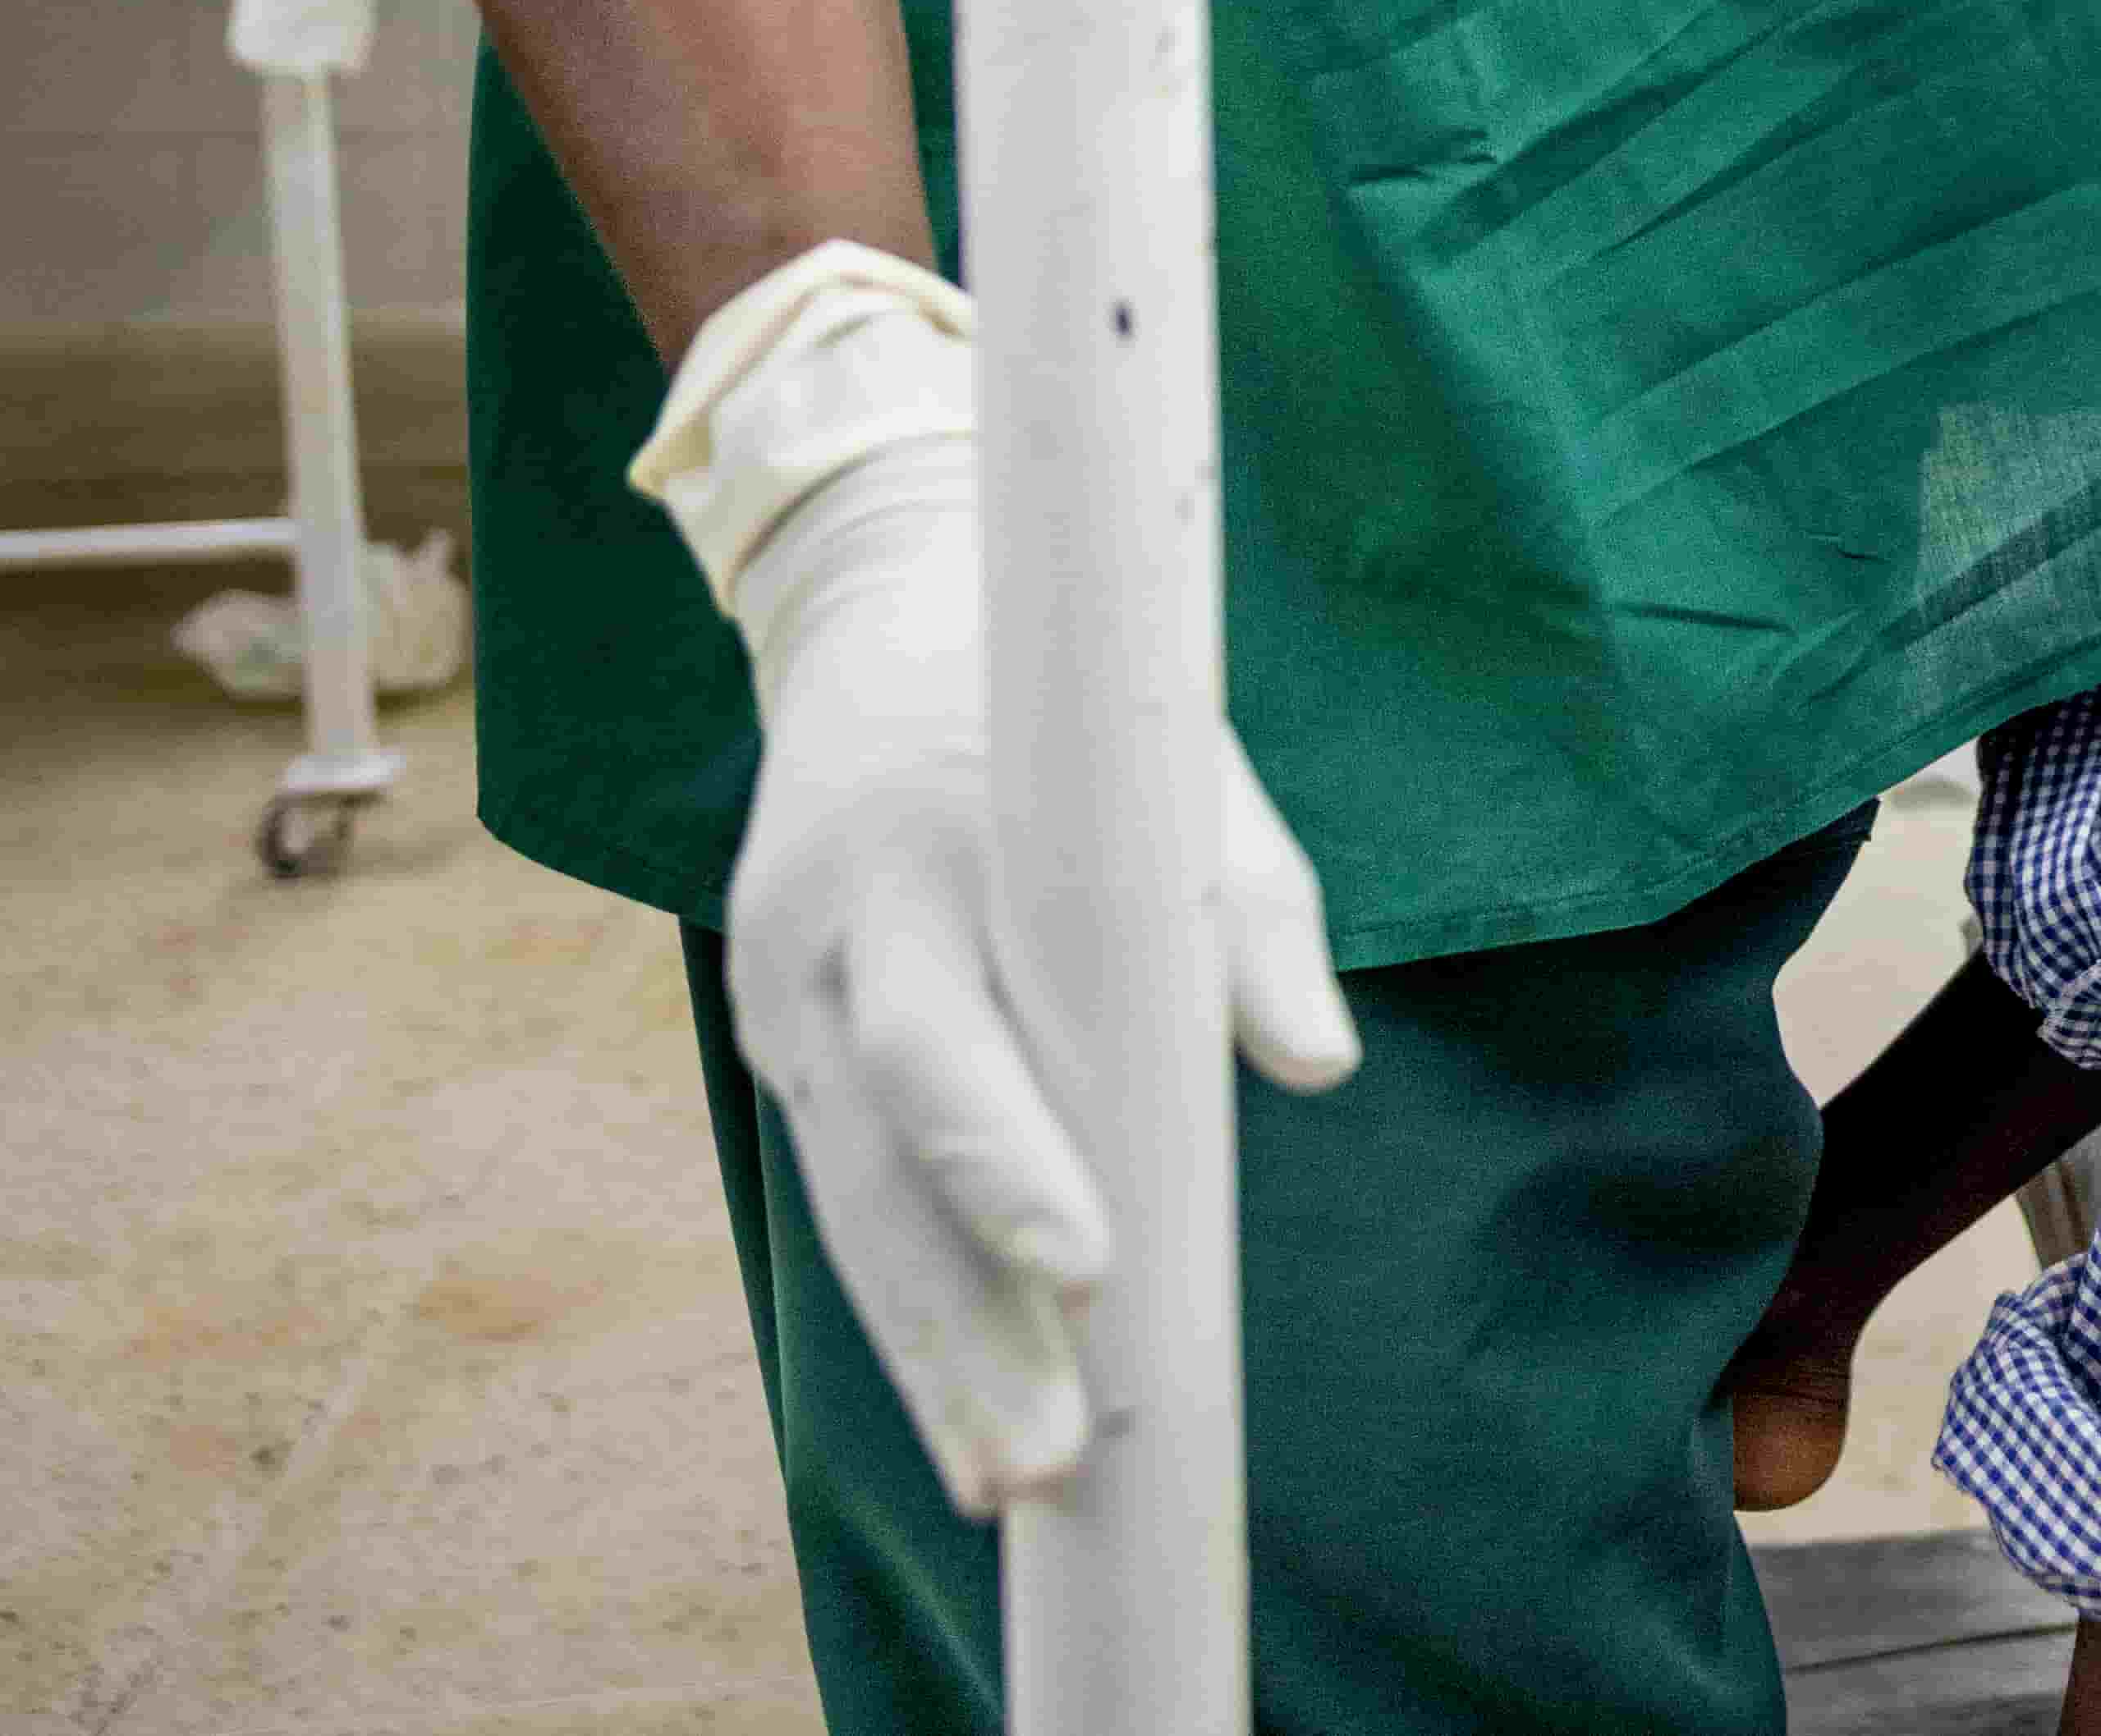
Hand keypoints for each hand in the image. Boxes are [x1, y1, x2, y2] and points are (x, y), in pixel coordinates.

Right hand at [644, 257, 1357, 1515]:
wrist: (881, 612)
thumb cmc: (1080, 708)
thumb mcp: (1180, 767)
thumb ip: (1248, 915)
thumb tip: (1318, 1061)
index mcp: (919, 859)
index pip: (951, 1042)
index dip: (1009, 1161)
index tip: (1087, 1265)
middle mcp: (826, 940)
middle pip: (886, 1166)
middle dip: (966, 1325)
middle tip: (1047, 1465)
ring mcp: (783, 993)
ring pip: (854, 1205)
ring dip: (934, 1353)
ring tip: (1014, 1486)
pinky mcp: (784, 1032)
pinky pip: (849, 1182)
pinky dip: (911, 1294)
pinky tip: (974, 1402)